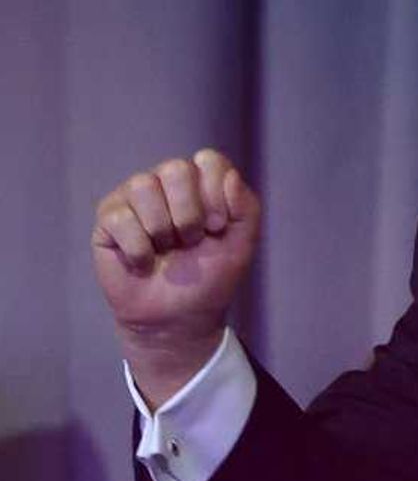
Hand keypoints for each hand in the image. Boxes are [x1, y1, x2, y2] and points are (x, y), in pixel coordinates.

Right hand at [92, 150, 260, 406]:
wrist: (178, 319)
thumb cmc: (208, 280)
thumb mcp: (240, 246)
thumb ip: (246, 208)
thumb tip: (229, 176)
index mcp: (199, 183)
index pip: (208, 161)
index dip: (215, 196)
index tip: (217, 229)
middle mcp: (165, 183)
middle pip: (175, 169)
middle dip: (189, 215)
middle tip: (190, 242)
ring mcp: (133, 198)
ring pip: (143, 187)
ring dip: (162, 231)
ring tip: (165, 253)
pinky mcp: (108, 219)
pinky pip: (120, 218)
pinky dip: (139, 250)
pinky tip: (143, 263)